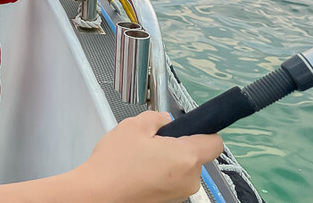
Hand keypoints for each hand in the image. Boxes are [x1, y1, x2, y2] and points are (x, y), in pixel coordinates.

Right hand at [80, 111, 222, 202]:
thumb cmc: (115, 164)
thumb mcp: (132, 126)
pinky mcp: (168, 202)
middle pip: (195, 156)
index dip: (203, 131)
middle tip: (151, 141)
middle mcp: (189, 180)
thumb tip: (164, 120)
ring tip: (140, 158)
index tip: (188, 128)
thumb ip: (155, 117)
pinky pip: (171, 182)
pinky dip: (159, 175)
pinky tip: (138, 172)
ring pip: (181, 169)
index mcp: (186, 157)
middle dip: (177, 146)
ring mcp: (179, 194)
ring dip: (167, 161)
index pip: (215, 142)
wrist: (97, 195)